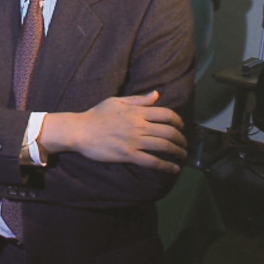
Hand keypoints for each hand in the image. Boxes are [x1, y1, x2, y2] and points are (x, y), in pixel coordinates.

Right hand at [41, 91, 186, 172]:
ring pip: (164, 146)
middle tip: (184, 144)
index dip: (178, 121)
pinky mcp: (128, 155)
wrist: (80, 130)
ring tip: (182, 156)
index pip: (166, 115)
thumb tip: (157, 94)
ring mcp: (134, 141)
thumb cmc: (96, 115)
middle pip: (169, 132)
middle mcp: (139, 126)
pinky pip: (152, 161)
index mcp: (137, 112)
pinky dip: (166, 166)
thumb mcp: (116, 102)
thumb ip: (138, 99)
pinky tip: (173, 168)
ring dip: (178, 152)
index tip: (181, 126)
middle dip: (181, 139)